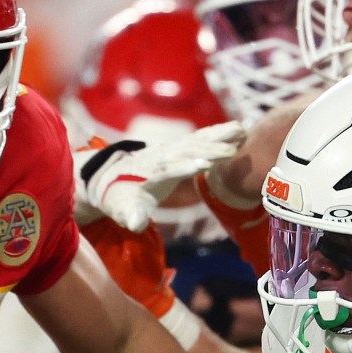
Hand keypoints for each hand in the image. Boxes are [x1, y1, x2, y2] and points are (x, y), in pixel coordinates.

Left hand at [74, 121, 246, 232]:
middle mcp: (161, 156)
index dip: (184, 166)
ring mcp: (170, 149)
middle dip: (208, 148)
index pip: (169, 168)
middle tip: (232, 148)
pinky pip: (200, 138)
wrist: (109, 178)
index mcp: (150, 172)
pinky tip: (238, 129)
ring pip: (197, 139)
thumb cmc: (118, 199)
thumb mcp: (122, 210)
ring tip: (242, 129)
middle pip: (188, 149)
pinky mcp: (178, 147)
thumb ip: (130, 215)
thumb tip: (134, 223)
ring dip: (219, 134)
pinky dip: (218, 132)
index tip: (204, 164)